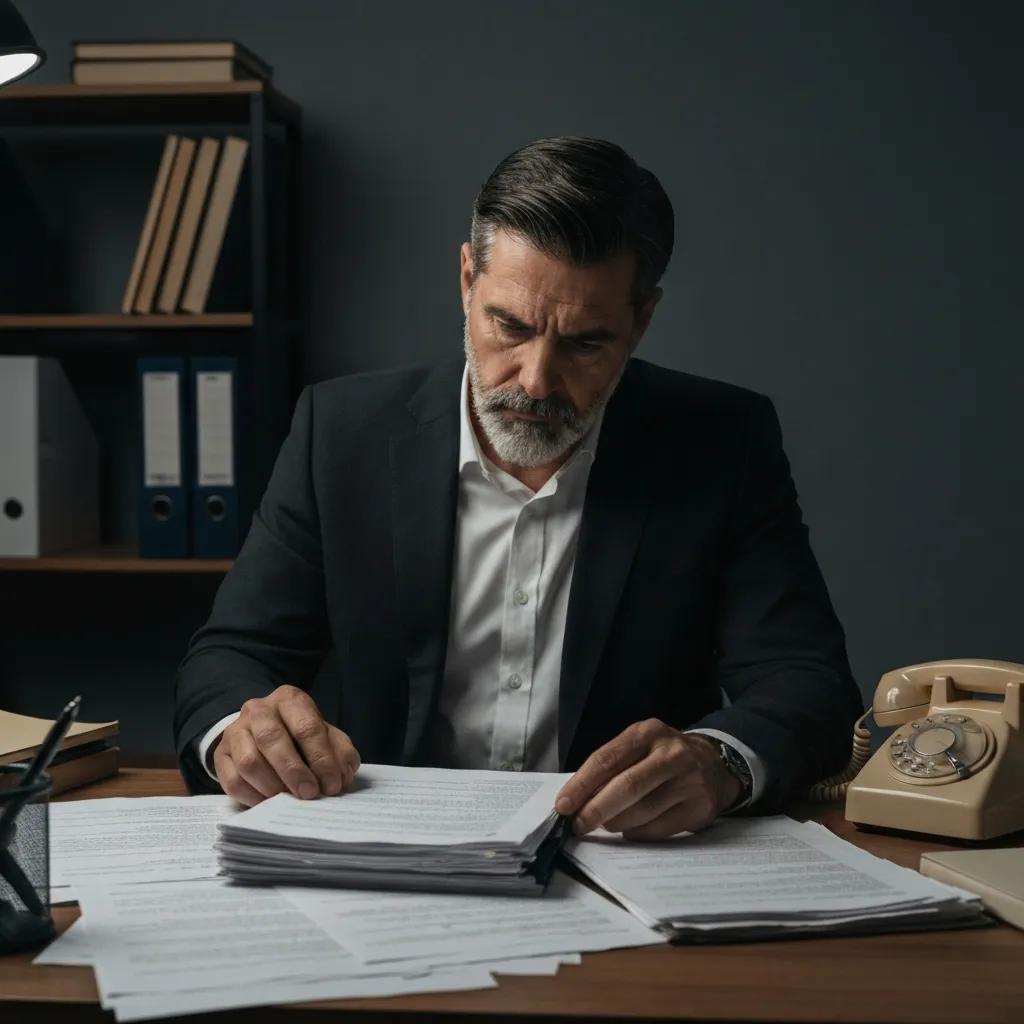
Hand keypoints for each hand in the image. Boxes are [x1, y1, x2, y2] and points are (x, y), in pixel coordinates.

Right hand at [213, 685, 360, 806]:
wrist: (261, 733)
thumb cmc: (300, 735)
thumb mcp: (325, 736)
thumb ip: (340, 752)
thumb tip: (343, 775)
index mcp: (290, 700)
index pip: (307, 727)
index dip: (322, 759)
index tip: (332, 784)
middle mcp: (259, 710)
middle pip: (273, 740)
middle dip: (294, 772)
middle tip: (310, 794)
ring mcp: (236, 731)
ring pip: (249, 761)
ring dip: (273, 786)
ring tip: (289, 799)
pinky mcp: (220, 754)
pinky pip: (231, 781)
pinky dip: (253, 797)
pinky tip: (269, 803)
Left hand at [554, 720, 741, 839]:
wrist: (714, 763)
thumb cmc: (661, 757)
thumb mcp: (638, 747)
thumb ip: (610, 767)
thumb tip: (576, 800)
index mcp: (647, 732)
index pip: (607, 759)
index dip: (582, 784)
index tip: (563, 805)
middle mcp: (672, 753)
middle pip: (627, 786)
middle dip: (596, 809)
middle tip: (578, 825)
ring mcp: (690, 780)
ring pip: (643, 810)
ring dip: (616, 822)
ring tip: (606, 824)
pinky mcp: (701, 807)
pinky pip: (660, 828)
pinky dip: (638, 832)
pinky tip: (631, 828)